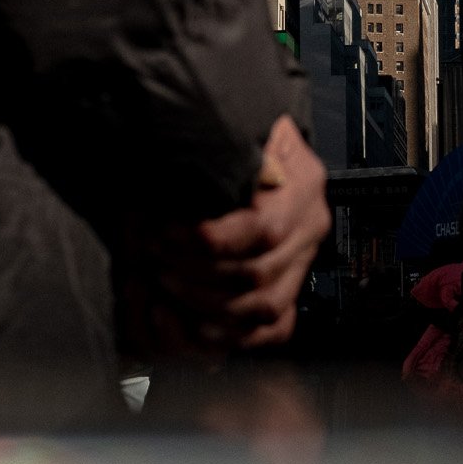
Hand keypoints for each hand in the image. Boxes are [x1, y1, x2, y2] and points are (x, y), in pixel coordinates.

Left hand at [153, 116, 330, 350]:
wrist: (248, 142)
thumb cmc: (230, 134)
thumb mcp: (229, 128)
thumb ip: (219, 150)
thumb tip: (192, 170)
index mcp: (302, 182)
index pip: (262, 229)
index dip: (207, 240)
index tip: (162, 231)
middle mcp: (309, 225)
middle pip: (257, 273)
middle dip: (195, 274)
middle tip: (153, 259)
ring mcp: (303, 260)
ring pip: (262, 307)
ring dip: (203, 305)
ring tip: (162, 284)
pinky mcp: (290, 288)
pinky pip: (271, 330)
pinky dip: (229, 335)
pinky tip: (187, 321)